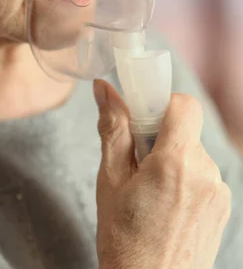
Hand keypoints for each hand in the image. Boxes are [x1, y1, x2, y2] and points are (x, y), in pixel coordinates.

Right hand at [94, 79, 230, 268]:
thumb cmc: (125, 240)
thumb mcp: (110, 180)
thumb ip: (113, 129)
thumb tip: (105, 89)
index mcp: (176, 162)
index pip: (185, 105)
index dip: (163, 104)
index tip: (142, 118)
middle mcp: (206, 172)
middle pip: (185, 130)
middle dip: (160, 137)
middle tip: (136, 164)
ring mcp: (218, 192)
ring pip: (192, 153)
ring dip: (172, 160)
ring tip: (149, 192)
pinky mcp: (223, 207)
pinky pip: (203, 175)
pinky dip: (185, 180)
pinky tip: (166, 206)